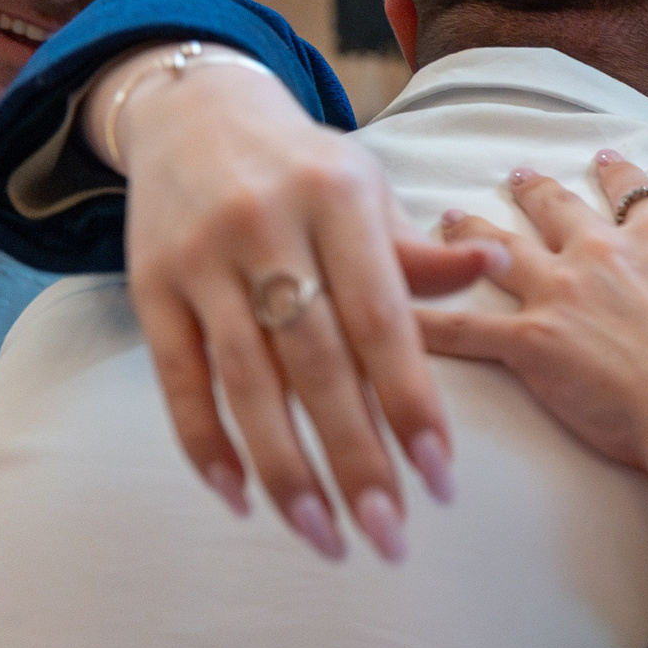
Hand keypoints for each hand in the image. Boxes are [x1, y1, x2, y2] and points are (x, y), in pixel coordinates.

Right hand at [105, 51, 493, 560]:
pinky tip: (240, 497)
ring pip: (246, 382)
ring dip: (285, 469)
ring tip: (323, 537)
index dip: (412, 405)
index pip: (383, 322)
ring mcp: (203, 260)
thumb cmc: (307, 168)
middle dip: (356, 460)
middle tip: (388, 537)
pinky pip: (178, 379)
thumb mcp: (369, 190)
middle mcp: (268, 228)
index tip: (441, 480)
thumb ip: (419, 253)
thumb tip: (497, 272)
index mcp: (339, 201)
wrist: (193, 110)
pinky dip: (206, 443)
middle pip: (316, 365)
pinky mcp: (150, 286)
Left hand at [418, 152, 647, 591]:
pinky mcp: (531, 344)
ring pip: (501, 252)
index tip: (603, 159)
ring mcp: (562, 294)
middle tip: (516, 174)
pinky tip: (394, 315)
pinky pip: (464, 331)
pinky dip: (426, 322)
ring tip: (447, 217)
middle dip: (534, 191)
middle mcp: (603, 252)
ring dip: (470, 233)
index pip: (633, 192)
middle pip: (557, 211)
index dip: (616, 174)